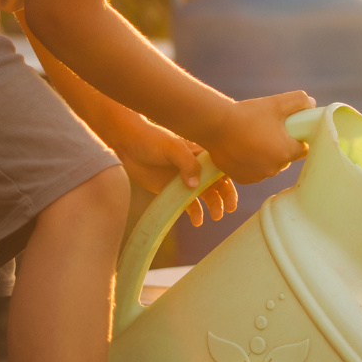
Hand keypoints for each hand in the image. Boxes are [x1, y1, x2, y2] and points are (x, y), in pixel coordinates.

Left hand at [111, 120, 237, 224]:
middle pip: (219, 184)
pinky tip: (197, 221)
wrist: (128, 145)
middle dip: (226, 196)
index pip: (222, 167)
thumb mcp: (172, 147)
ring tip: (216, 216)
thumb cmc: (152, 140)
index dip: (231, 179)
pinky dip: (196, 213)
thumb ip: (187, 163)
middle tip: (229, 208)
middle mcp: (198, 168)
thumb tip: (196, 186)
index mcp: (202, 154)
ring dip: (215, 206)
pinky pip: (189, 205)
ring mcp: (187, 180)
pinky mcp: (174, 192)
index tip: (233, 190)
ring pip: (207, 196)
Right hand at [203, 91, 315, 184]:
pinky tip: (243, 149)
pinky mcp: (243, 179)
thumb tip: (312, 104)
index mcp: (287, 152)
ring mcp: (258, 176)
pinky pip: (254, 172)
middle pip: (285, 158)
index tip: (287, 129)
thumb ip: (300, 101)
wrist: (215, 126)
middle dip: (280, 146)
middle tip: (267, 131)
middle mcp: (274, 169)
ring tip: (252, 138)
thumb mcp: (277, 102)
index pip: (302, 149)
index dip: (297, 138)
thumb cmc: (248, 114)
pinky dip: (251, 163)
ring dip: (265, 156)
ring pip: (269, 166)